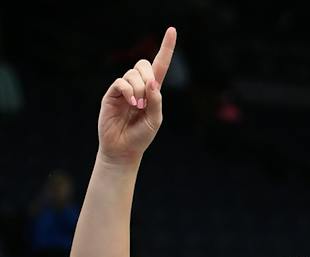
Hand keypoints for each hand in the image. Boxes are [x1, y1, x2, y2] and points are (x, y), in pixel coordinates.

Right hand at [98, 27, 176, 163]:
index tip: (172, 30)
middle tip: (147, 97)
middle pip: (145, 64)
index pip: (160, 65)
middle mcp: (139, 86)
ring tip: (137, 106)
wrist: (123, 148)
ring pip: (133, 73)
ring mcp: (124, 88)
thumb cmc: (141, 136)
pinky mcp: (112, 92)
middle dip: (148, 77)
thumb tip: (153, 83)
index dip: (167, 48)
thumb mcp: (155, 120)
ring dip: (139, 89)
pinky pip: (121, 81)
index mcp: (153, 91)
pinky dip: (128, 90)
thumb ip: (156, 102)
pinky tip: (130, 102)